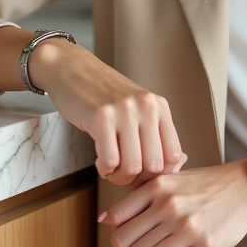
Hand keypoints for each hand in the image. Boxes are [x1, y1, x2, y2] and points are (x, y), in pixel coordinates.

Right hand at [31, 40, 183, 185]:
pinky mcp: (101, 116)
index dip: (158, 173)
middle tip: (122, 172)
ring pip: (133, 166)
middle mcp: (146, 106)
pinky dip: (105, 169)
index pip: (174, 156)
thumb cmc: (103, 94)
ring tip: (110, 167)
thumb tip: (161, 174)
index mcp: (159, 106)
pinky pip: (110, 160)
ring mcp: (124, 110)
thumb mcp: (136, 108)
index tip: (142, 174)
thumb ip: (151, 135)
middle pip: (154, 166)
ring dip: (119, 176)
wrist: (72, 68)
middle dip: (137, 178)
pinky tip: (99, 161)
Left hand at [98, 160, 246, 246]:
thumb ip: (139, 196)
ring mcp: (188, 227)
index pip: (117, 221)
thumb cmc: (205, 185)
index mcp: (157, 187)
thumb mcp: (169, 179)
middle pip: (128, 246)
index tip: (127, 241)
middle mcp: (170, 206)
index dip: (118, 237)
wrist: (243, 188)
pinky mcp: (206, 246)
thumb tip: (106, 219)